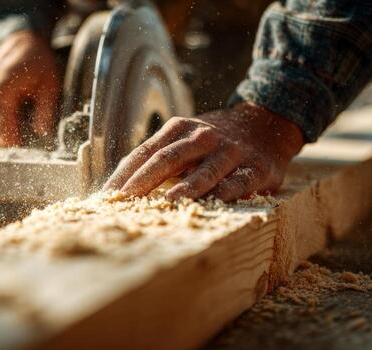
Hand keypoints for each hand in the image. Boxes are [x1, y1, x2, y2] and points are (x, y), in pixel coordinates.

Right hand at [0, 30, 59, 146]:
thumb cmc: (39, 65)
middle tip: (24, 122)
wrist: (21, 42)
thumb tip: (41, 134)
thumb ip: (45, 112)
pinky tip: (1, 106)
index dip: (19, 141)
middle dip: (9, 135)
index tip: (30, 134)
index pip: (4, 136)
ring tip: (14, 110)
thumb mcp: (51, 87)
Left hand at [103, 102, 304, 200]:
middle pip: (167, 160)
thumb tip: (120, 186)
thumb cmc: (213, 140)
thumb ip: (158, 157)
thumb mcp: (183, 138)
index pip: (144, 153)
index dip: (124, 175)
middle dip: (143, 182)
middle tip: (124, 202)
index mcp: (178, 129)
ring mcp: (230, 152)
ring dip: (185, 189)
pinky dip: (224, 193)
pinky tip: (211, 204)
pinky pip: (238, 182)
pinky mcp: (256, 168)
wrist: (265, 124)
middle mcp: (202, 137)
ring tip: (167, 203)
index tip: (106, 196)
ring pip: (204, 171)